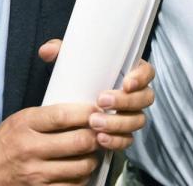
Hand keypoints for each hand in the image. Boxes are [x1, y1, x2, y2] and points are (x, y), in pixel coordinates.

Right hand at [0, 103, 99, 185]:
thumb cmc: (5, 142)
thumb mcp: (20, 120)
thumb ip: (48, 117)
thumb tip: (84, 113)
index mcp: (25, 124)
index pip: (63, 115)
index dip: (87, 113)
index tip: (97, 112)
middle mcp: (30, 148)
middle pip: (78, 142)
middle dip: (96, 137)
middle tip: (101, 133)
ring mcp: (35, 173)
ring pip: (81, 167)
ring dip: (93, 159)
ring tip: (92, 152)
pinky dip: (82, 178)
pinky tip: (80, 170)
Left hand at [38, 39, 155, 150]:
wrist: (73, 104)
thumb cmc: (80, 77)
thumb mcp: (71, 61)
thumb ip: (61, 51)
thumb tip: (46, 51)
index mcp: (129, 72)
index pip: (147, 72)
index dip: (141, 77)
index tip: (126, 83)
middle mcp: (135, 94)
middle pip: (145, 98)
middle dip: (124, 102)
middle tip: (101, 101)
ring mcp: (131, 115)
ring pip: (137, 120)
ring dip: (118, 123)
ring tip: (95, 123)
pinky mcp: (123, 133)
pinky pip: (127, 140)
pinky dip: (116, 141)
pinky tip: (100, 139)